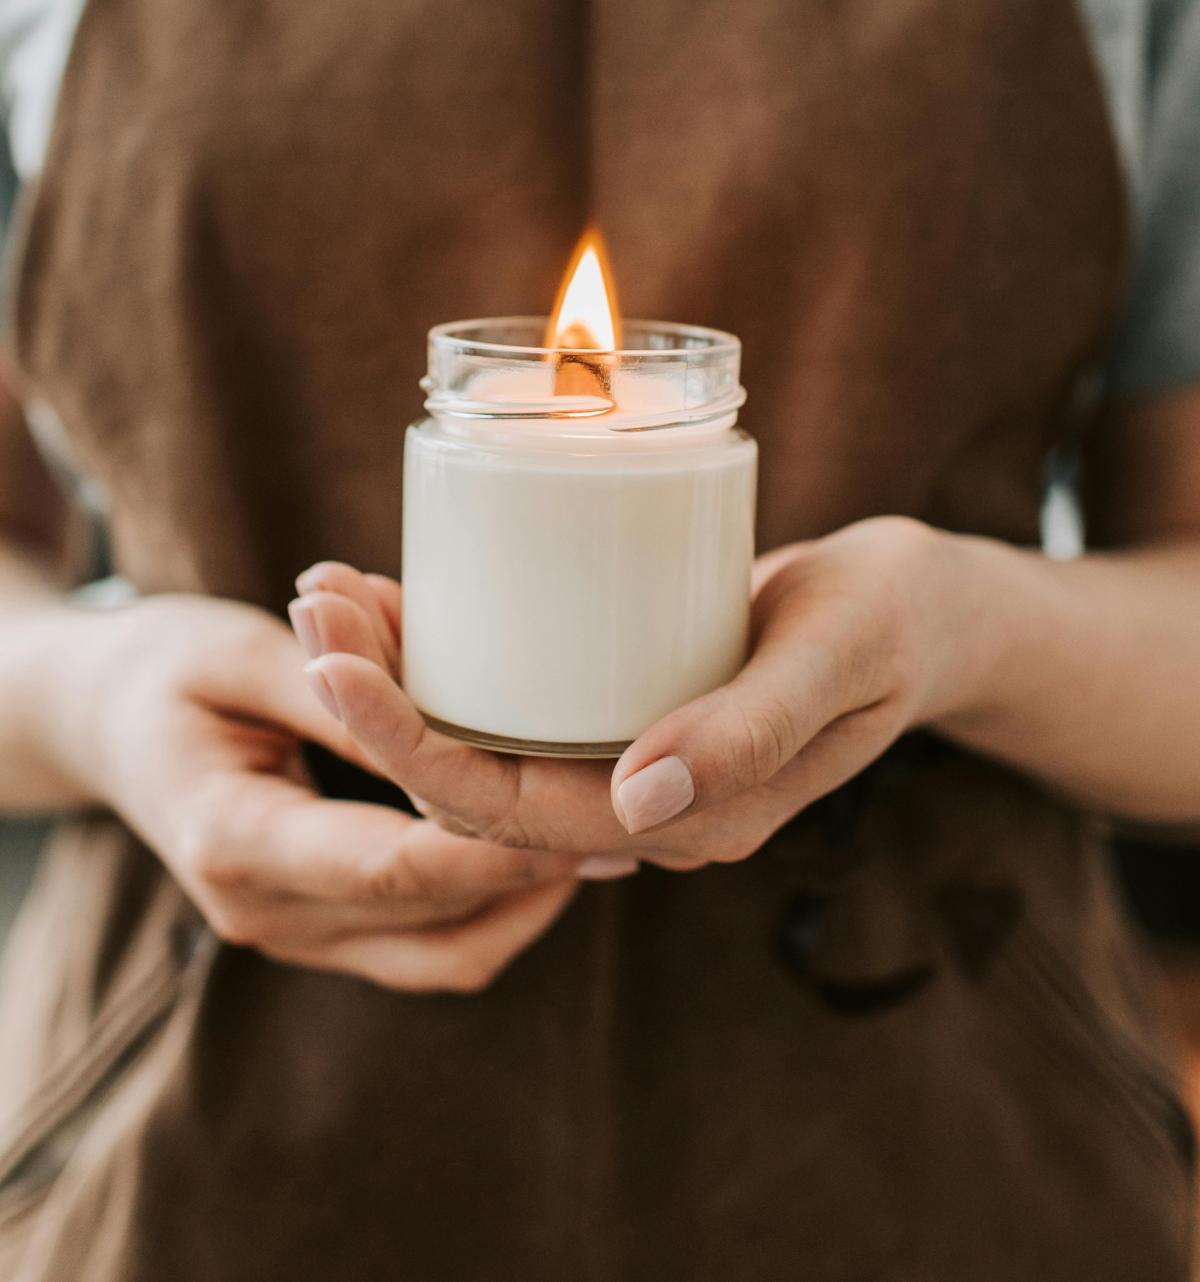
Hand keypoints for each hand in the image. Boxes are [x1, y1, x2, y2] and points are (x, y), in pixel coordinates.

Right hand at [54, 594, 584, 990]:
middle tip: (623, 828)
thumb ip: (336, 696)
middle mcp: (263, 912)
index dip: (498, 851)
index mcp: (236, 840)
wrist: (105, 723)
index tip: (587, 822)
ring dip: (523, 908)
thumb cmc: (165, 671)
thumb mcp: (241, 656)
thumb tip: (442, 722)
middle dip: (533, 878)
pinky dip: (488, 914)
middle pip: (433, 921)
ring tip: (597, 846)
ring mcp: (289, 933)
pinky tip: (540, 859)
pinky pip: (422, 950)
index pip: (395, 868)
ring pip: (441, 956)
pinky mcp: (316, 927)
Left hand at [291, 517, 965, 868]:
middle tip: (313, 603)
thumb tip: (639, 806)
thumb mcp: (838, 657)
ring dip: (398, 678)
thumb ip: (750, 730)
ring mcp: (629, 764)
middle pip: (476, 783)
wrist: (923, 610)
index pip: (517, 815)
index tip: (334, 666)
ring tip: (330, 592)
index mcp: (691, 821)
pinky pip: (517, 705)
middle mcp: (643, 808)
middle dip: (378, 707)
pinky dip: (450, 657)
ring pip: (484, 744)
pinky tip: (399, 598)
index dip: (414, 751)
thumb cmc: (892, 620)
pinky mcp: (623, 712)